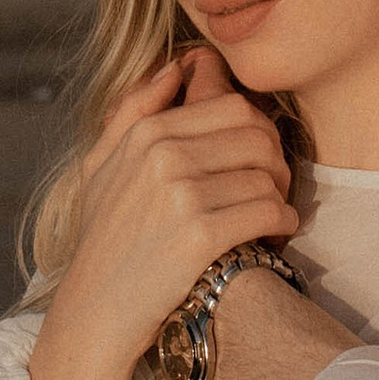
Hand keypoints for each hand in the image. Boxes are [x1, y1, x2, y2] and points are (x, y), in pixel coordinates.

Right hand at [29, 46, 296, 379]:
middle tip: (272, 190)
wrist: (95, 313)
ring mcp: (181, 194)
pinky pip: (269, 211)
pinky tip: (273, 238)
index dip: (260, 132)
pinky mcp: (200, 235)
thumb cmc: (104, 240)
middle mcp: (163, 155)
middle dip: (276, 161)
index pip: (234, 107)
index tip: (257, 161)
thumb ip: (133, 111)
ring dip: (281, 198)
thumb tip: (174, 67)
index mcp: (146, 133)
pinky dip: (283, 225)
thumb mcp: (101, 167)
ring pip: (267, 175)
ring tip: (270, 219)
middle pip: (258, 135)